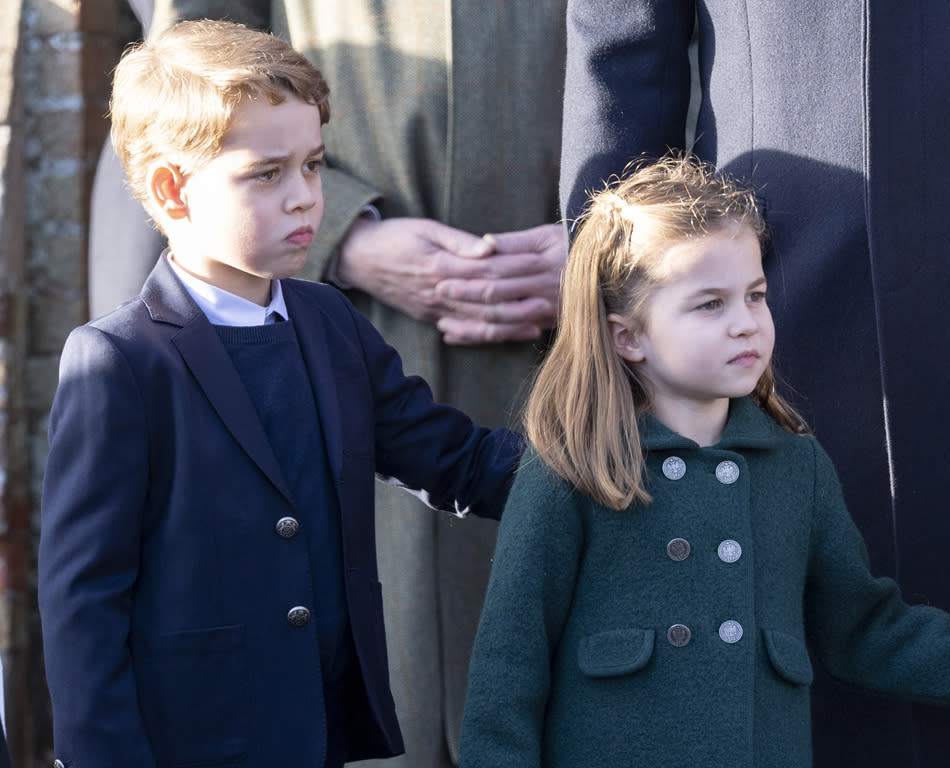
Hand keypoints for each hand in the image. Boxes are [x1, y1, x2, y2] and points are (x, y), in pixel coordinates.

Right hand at [336, 218, 566, 343]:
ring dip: (509, 328)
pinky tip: (506, 336)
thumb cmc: (395, 237)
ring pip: (478, 324)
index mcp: (441, 268)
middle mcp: (440, 294)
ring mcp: (435, 310)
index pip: (486, 274)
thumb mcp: (425, 228)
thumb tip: (490, 247)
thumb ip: (459, 240)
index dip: (516, 276)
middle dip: (520, 310)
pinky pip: (462, 332)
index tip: (541, 275)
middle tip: (549, 308)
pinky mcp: (431, 317)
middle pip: (487, 307)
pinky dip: (485, 336)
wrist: (359, 259)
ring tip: (536, 327)